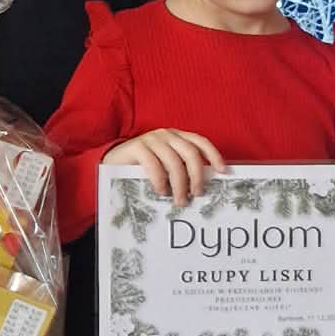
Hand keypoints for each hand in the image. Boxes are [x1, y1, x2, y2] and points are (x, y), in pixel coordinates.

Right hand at [102, 128, 226, 205]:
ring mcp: (151, 139)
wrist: (111, 163)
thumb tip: (202, 187)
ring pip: (174, 162)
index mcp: (177, 137)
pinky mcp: (136, 147)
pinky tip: (160, 191)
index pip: (200, 142)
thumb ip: (181, 169)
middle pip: (190, 153)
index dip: (213, 155)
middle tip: (196, 194)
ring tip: (178, 200)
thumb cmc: (142, 168)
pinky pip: (154, 164)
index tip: (222, 171)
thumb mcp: (165, 166)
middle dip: (197, 176)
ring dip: (179, 184)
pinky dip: (160, 180)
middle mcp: (166, 135)